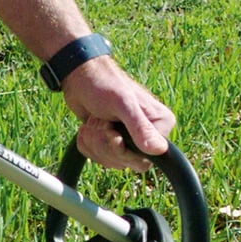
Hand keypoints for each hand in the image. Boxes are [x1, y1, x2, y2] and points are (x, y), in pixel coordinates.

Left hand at [62, 56, 174, 172]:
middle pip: (127, 163)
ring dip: (94, 142)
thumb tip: (159, 150)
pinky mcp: (113, 143)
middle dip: (105, 146)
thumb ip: (141, 127)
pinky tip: (88, 126)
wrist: (79, 77)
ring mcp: (130, 140)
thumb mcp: (123, 104)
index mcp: (160, 125)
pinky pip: (99, 159)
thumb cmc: (103, 84)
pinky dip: (87, 144)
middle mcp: (149, 135)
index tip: (113, 133)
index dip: (124, 152)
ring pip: (111, 162)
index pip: (145, 160)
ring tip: (94, 120)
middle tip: (101, 122)